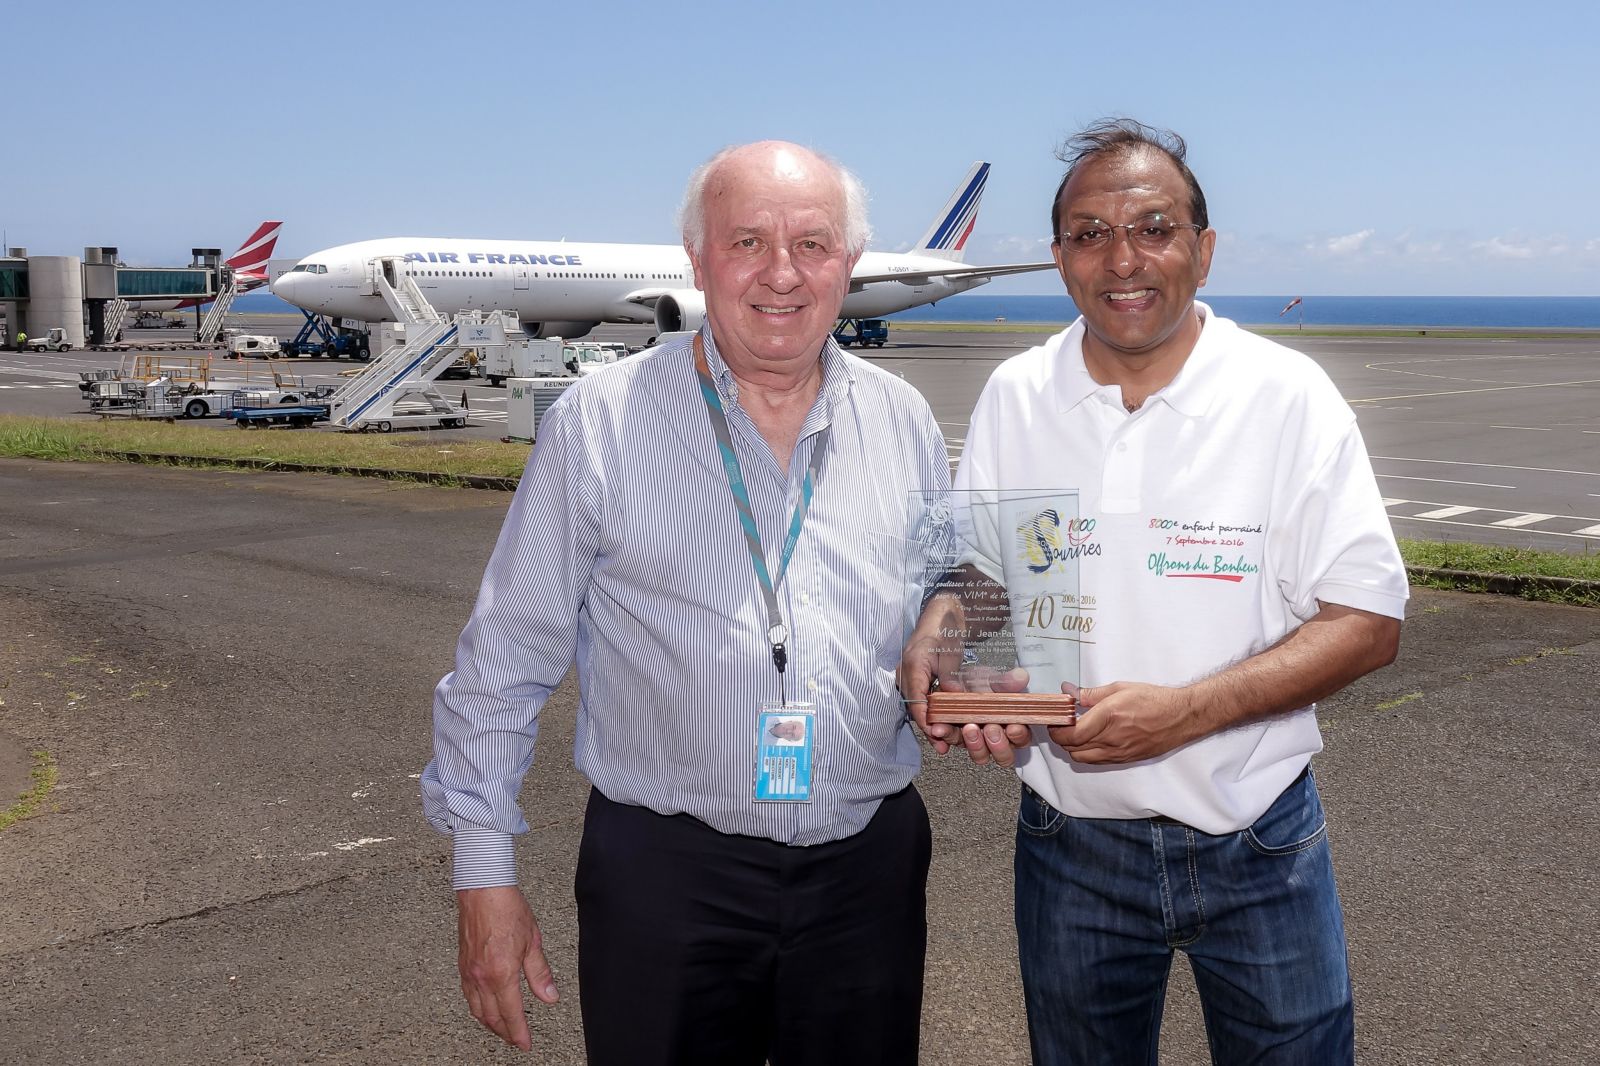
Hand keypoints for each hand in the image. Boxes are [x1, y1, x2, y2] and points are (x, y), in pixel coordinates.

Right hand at [457, 885, 558, 1050]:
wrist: (482, 891)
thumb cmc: (507, 908)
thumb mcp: (533, 941)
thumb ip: (540, 973)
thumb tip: (549, 996)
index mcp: (501, 973)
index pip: (511, 1014)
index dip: (519, 1033)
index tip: (525, 1044)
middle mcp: (482, 977)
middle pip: (491, 1017)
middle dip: (505, 1033)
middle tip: (516, 1040)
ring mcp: (469, 972)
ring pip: (477, 1010)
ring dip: (490, 1024)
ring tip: (502, 1029)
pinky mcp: (462, 965)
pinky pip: (468, 996)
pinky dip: (478, 1008)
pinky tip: (485, 1007)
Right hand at [897, 596, 967, 754]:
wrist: (938, 616)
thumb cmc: (943, 630)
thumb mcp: (950, 653)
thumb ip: (950, 677)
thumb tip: (953, 698)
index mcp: (912, 665)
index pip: (916, 700)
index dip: (926, 720)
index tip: (937, 735)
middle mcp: (905, 674)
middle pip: (915, 707)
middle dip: (929, 727)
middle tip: (943, 746)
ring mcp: (907, 677)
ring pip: (917, 706)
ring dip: (930, 722)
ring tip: (943, 741)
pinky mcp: (914, 679)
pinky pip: (920, 699)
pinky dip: (931, 712)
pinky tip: (942, 723)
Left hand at [946, 665, 1034, 767]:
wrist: (951, 681)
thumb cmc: (976, 683)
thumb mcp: (990, 679)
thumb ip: (1006, 681)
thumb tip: (1021, 677)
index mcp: (1009, 724)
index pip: (1021, 738)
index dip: (1019, 735)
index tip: (1013, 727)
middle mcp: (994, 737)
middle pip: (1003, 755)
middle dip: (998, 743)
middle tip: (990, 728)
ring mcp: (974, 740)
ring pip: (980, 755)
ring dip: (974, 744)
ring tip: (968, 727)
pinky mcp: (953, 738)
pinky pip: (950, 742)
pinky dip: (946, 735)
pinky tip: (942, 727)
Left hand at [1047, 681, 1197, 763]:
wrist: (1181, 717)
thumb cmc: (1153, 699)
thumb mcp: (1119, 688)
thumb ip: (1090, 693)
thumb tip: (1068, 692)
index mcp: (1108, 717)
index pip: (1070, 734)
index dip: (1056, 730)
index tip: (1053, 721)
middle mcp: (1111, 738)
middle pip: (1072, 749)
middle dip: (1060, 738)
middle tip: (1061, 725)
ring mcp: (1119, 752)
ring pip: (1082, 758)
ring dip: (1072, 748)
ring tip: (1075, 732)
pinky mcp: (1125, 759)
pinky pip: (1097, 761)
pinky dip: (1087, 753)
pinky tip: (1091, 740)